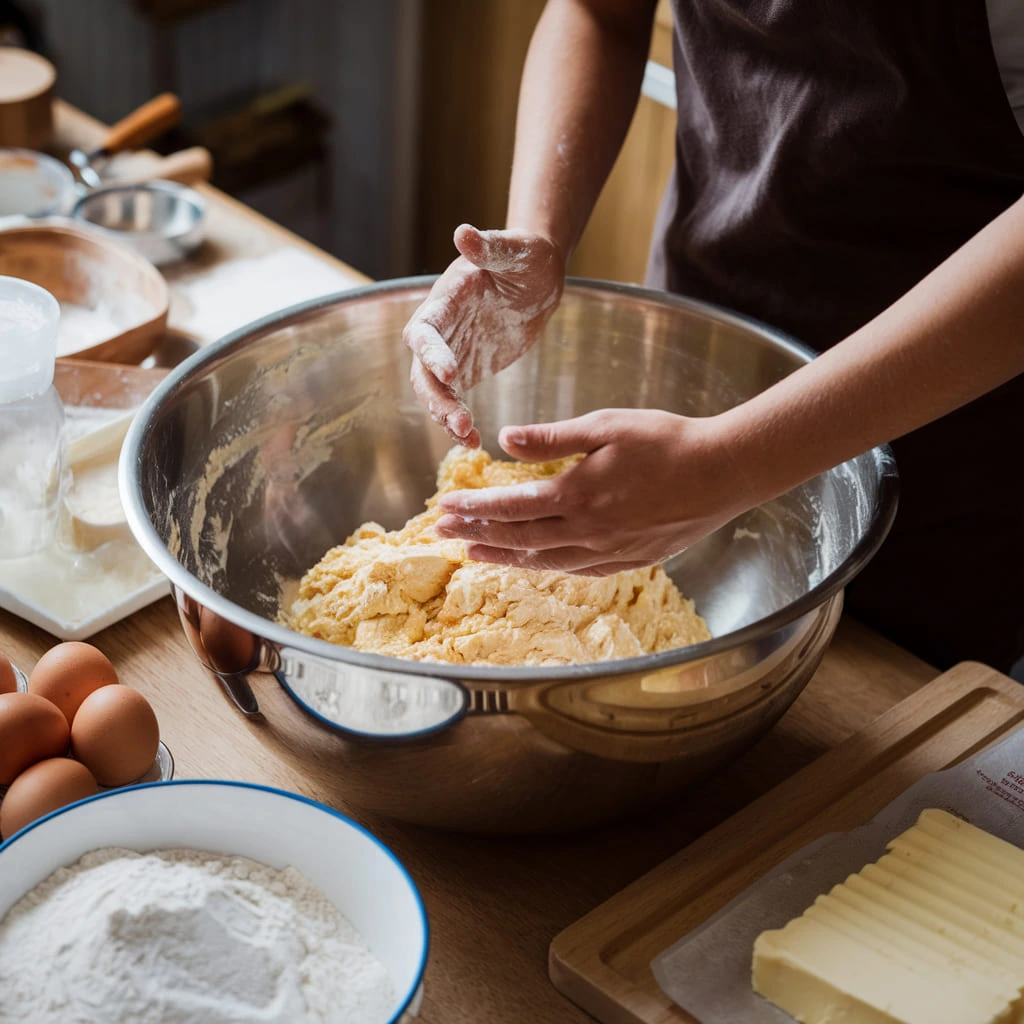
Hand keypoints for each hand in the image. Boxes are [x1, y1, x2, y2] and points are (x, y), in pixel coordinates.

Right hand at [404, 224, 564, 447]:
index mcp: (446, 300)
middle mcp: (441, 329)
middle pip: (422, 370)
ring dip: (445, 415)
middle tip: (460, 422)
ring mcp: (451, 351)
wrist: (538, 276)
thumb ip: (490, 246)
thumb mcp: (517, 249)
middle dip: (436, 398)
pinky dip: (460, 421)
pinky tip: (475, 440)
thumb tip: (463, 233)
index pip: (425, 330)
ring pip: (434, 391)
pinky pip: (454, 400)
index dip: (431, 353)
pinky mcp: (466, 368)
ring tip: (468, 437)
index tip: (450, 373)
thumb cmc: (527, 255)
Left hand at [434, 409, 748, 574]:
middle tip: (442, 536)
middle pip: (517, 538)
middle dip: (476, 535)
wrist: (723, 473)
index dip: (474, 509)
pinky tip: (532, 564)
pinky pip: (575, 571)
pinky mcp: (627, 561)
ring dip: (504, 557)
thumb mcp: (606, 426)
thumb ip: (552, 438)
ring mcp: (607, 552)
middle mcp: (586, 531)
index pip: (510, 507)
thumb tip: (505, 440)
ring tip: (475, 553)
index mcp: (576, 495)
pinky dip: (545, 568)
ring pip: (542, 561)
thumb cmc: (667, 442)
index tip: (445, 509)